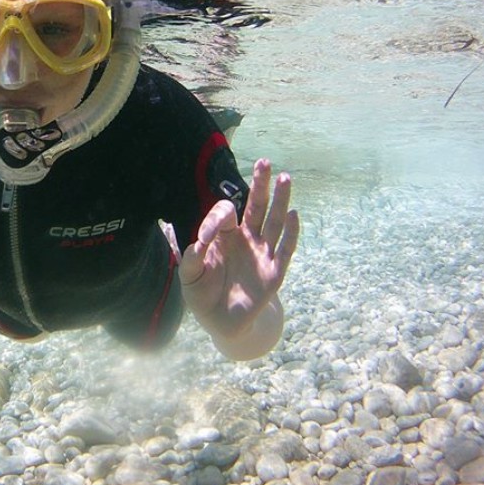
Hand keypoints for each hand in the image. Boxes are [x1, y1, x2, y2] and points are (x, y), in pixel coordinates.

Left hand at [179, 158, 299, 355]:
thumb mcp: (190, 277)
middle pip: (256, 207)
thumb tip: (199, 241)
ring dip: (280, 200)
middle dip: (260, 185)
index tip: (206, 236)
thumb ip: (191, 259)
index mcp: (224, 236)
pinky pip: (285, 248)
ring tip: (285, 178)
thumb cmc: (203, 294)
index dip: (216, 218)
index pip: (225, 213)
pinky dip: (290, 232)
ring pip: (274, 221)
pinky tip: (293, 214)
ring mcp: (262, 253)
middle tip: (264, 162)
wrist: (221, 323)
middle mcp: (246, 239)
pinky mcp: (274, 271)